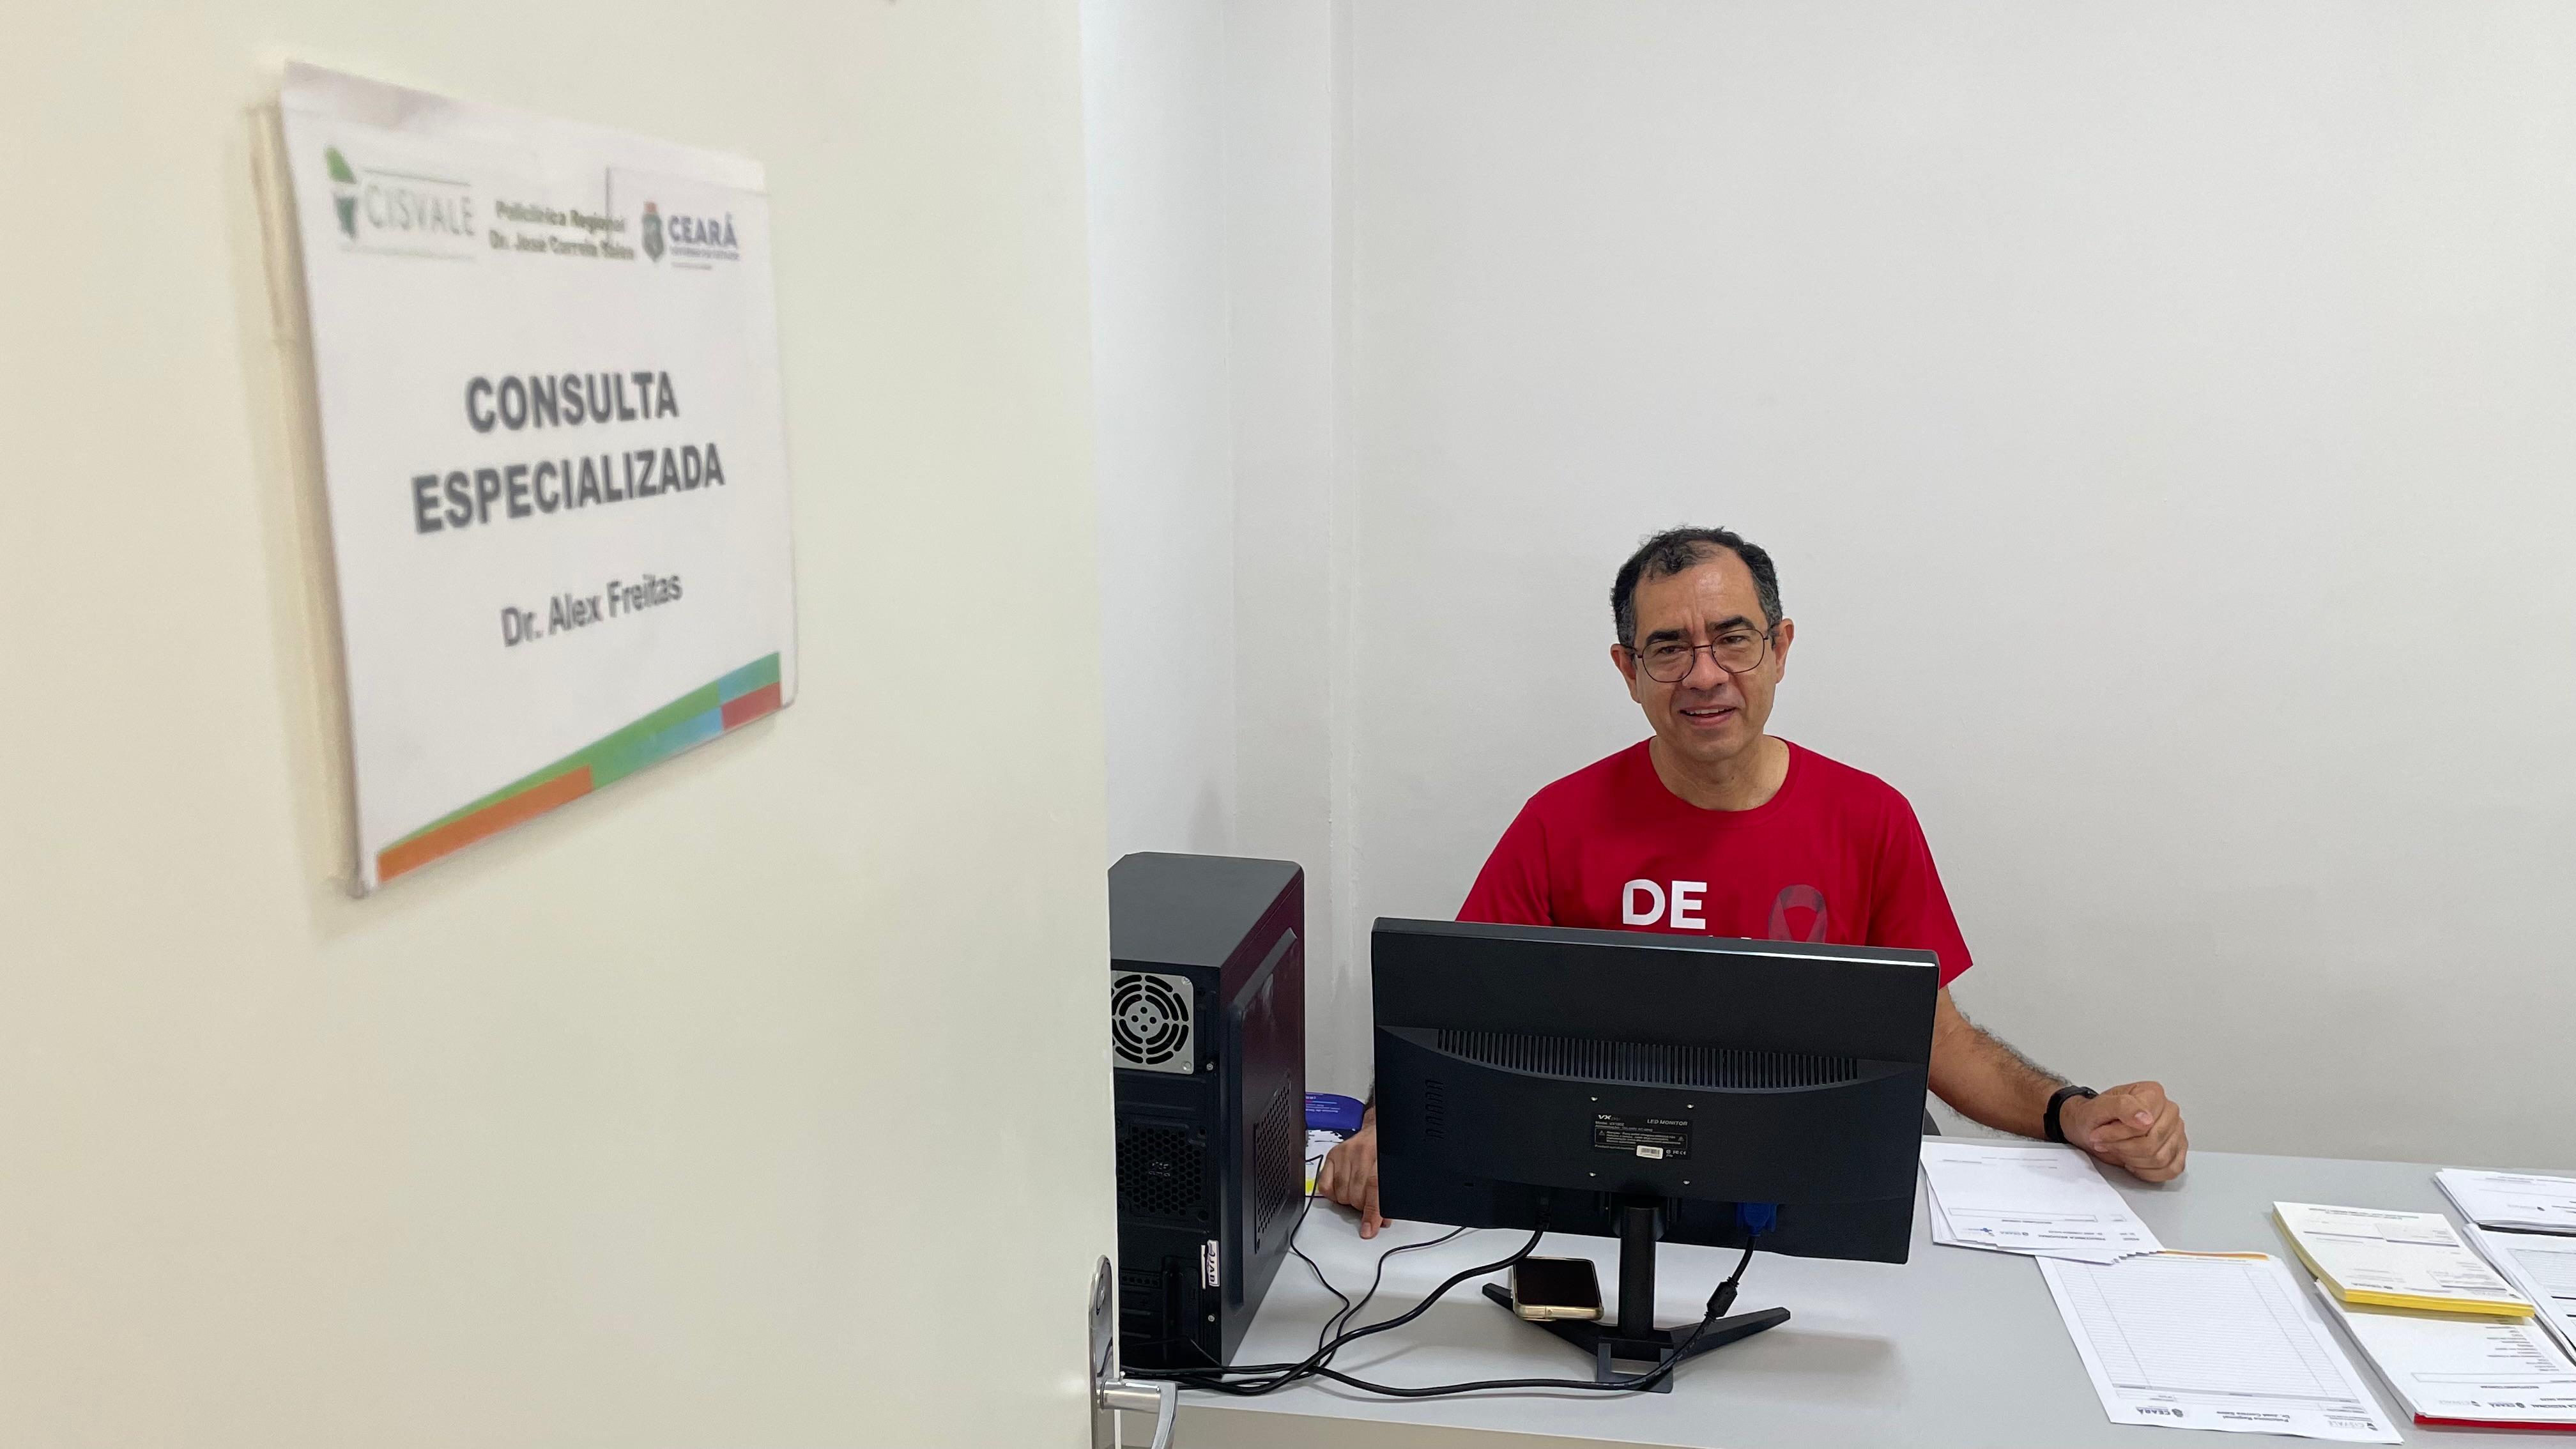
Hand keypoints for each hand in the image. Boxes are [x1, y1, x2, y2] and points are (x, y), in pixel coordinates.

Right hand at [1315, 1116, 1390, 1237]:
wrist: (1377, 1129)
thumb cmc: (1388, 1152)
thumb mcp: (1394, 1173)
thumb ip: (1389, 1196)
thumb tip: (1380, 1221)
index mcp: (1382, 1157)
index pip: (1374, 1190)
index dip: (1372, 1213)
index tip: (1368, 1229)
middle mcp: (1362, 1154)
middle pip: (1356, 1195)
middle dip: (1362, 1207)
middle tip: (1368, 1202)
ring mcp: (1345, 1153)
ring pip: (1341, 1194)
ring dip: (1349, 1201)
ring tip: (1358, 1192)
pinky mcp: (1332, 1155)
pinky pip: (1326, 1187)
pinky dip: (1334, 1194)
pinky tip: (1343, 1188)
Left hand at [2063, 1081, 2187, 1182]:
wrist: (2091, 1127)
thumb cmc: (2096, 1116)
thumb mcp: (2100, 1106)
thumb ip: (2122, 1106)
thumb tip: (2145, 1118)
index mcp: (2153, 1094)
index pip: (2144, 1125)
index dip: (2118, 1134)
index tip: (2099, 1134)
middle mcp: (2169, 1111)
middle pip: (2152, 1144)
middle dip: (2123, 1148)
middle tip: (2105, 1143)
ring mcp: (2176, 1132)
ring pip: (2160, 1159)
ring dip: (2132, 1160)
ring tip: (2118, 1150)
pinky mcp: (2177, 1151)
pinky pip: (2170, 1170)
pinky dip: (2148, 1172)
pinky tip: (2133, 1162)